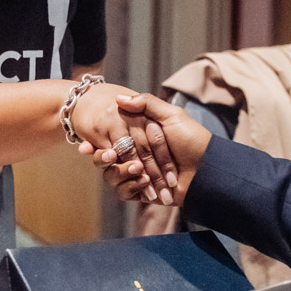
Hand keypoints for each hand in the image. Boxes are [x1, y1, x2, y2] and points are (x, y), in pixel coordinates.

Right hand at [86, 93, 210, 207]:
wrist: (207, 168)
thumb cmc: (192, 139)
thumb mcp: (171, 116)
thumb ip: (147, 104)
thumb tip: (120, 97)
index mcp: (139, 138)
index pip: (110, 140)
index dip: (95, 145)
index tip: (83, 145)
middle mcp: (136, 156)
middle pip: (107, 161)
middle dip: (103, 161)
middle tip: (106, 157)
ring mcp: (139, 175)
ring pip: (113, 178)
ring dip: (122, 174)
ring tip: (138, 171)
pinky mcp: (144, 192)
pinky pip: (125, 193)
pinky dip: (132, 188)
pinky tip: (143, 184)